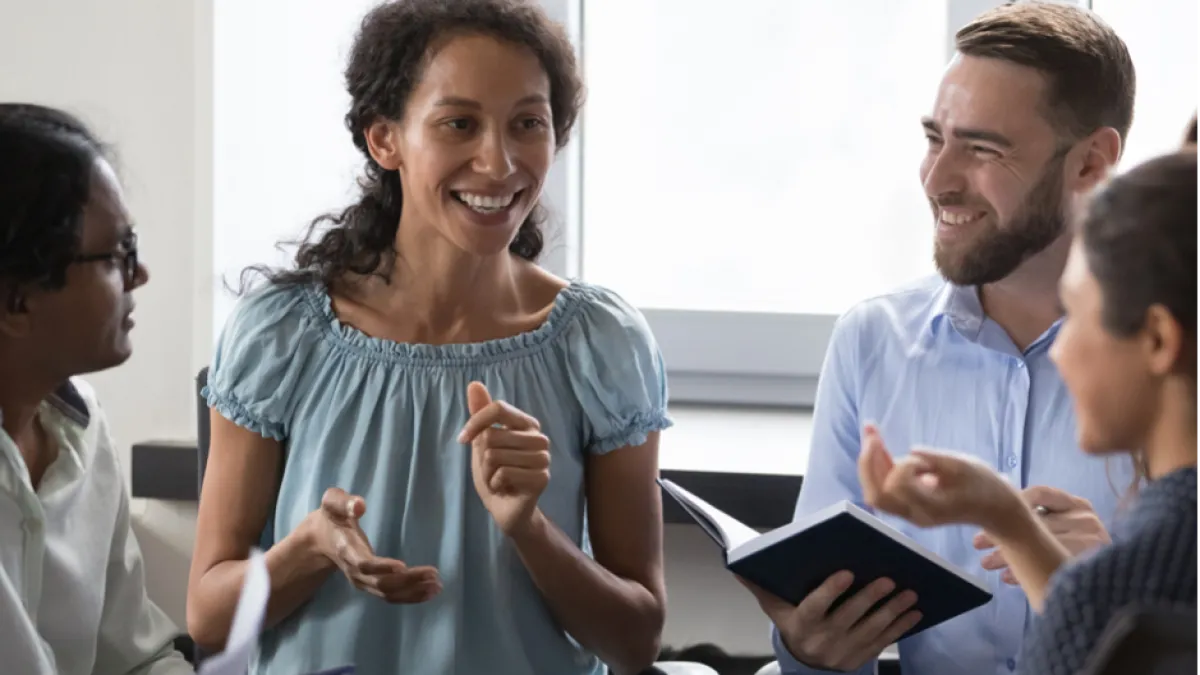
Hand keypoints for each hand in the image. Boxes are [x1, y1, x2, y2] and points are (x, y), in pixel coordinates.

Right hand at [305, 487, 440, 602]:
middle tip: (434, 575)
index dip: (382, 568)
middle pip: (381, 584)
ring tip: (437, 585)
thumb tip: (359, 505)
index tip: (402, 567)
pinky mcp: (371, 585)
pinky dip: (410, 596)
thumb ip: (342, 502)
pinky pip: (391, 596)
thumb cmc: (331, 517)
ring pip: (388, 594)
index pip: (364, 565)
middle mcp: (355, 572)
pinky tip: (429, 592)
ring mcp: (363, 582)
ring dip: (413, 592)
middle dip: (408, 582)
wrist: (320, 540)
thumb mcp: (331, 503)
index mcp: (346, 550)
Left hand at [458, 381, 550, 536]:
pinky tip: (505, 488)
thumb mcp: (482, 442)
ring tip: (499, 479)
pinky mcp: (542, 478)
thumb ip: (480, 414)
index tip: (462, 439)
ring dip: (488, 473)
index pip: (498, 408)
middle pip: (493, 435)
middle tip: (492, 469)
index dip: (475, 423)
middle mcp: (539, 437)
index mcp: (526, 423)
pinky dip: (495, 484)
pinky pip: (503, 474)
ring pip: (495, 455)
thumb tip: (474, 383)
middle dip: (482, 457)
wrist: (505, 508)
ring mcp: (543, 458)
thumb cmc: (495, 472)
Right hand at [740, 573, 920, 671]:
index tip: (847, 572)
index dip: (831, 591)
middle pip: (849, 617)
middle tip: (889, 578)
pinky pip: (884, 641)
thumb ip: (760, 586)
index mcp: (801, 625)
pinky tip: (914, 611)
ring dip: (892, 611)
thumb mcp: (775, 609)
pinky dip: (901, 627)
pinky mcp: (862, 657)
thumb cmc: (792, 624)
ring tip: (909, 593)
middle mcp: (823, 640)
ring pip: (872, 629)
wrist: (806, 664)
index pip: (816, 607)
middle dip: (871, 598)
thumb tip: (736, 563)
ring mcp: (845, 651)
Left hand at [858, 424, 1023, 532]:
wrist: (994, 509)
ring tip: (870, 430)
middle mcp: (916, 514)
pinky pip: (884, 487)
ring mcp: (909, 513)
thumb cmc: (984, 485)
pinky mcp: (907, 505)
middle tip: (871, 432)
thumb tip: (912, 449)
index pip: (900, 489)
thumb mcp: (966, 467)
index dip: (902, 466)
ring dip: (870, 461)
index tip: (920, 458)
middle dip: (869, 463)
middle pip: (877, 496)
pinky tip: (876, 440)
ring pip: (876, 492)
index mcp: (932, 507)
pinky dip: (878, 465)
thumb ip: (938, 459)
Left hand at [974, 486, 1109, 583]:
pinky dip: (1025, 572)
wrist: (1123, 588)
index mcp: (1079, 505)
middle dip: (1002, 533)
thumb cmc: (1083, 553)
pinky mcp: (1090, 564)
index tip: (987, 515)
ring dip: (1007, 554)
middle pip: (1034, 520)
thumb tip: (993, 514)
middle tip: (977, 543)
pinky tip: (1007, 578)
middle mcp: (1086, 519)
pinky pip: (1047, 565)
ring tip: (986, 563)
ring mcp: (1091, 541)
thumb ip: (1042, 519)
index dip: (1010, 503)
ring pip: (1038, 543)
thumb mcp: (1066, 529)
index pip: (1040, 493)